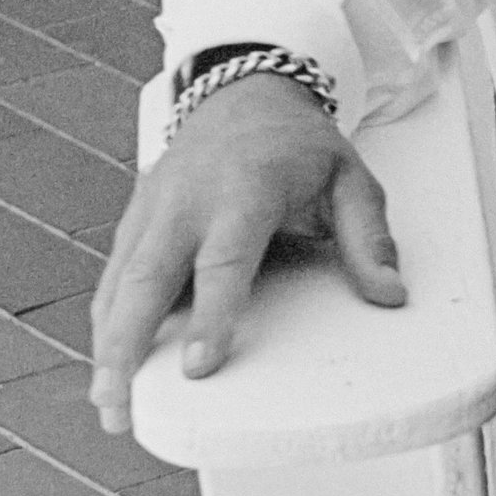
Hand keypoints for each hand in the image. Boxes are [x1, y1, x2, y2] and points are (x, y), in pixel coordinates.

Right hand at [88, 74, 403, 435]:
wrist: (246, 93)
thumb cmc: (300, 146)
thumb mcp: (350, 179)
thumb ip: (369, 238)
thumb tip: (390, 294)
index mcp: (244, 189)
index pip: (224, 261)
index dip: (211, 316)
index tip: (199, 367)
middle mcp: (188, 199)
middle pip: (149, 277)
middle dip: (128, 343)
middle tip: (119, 401)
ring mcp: (154, 206)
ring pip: (121, 279)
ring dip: (107, 341)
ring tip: (106, 400)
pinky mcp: (137, 216)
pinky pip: (115, 272)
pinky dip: (105, 318)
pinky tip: (106, 361)